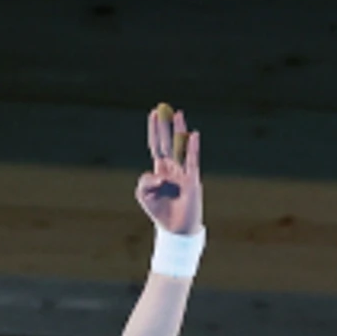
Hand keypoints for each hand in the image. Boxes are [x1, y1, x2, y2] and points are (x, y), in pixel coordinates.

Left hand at [137, 104, 203, 236]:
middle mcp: (172, 167)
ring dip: (179, 130)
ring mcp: (183, 172)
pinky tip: (193, 135)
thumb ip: (144, 181)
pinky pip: (192, 161)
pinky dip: (192, 148)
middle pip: (167, 141)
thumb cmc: (160, 211)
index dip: (154, 130)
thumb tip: (158, 174)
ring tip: (179, 114)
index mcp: (160, 169)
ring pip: (180, 146)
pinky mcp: (192, 180)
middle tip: (163, 107)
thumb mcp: (144, 195)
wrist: (176, 228)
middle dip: (165, 125)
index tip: (153, 114)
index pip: (156, 145)